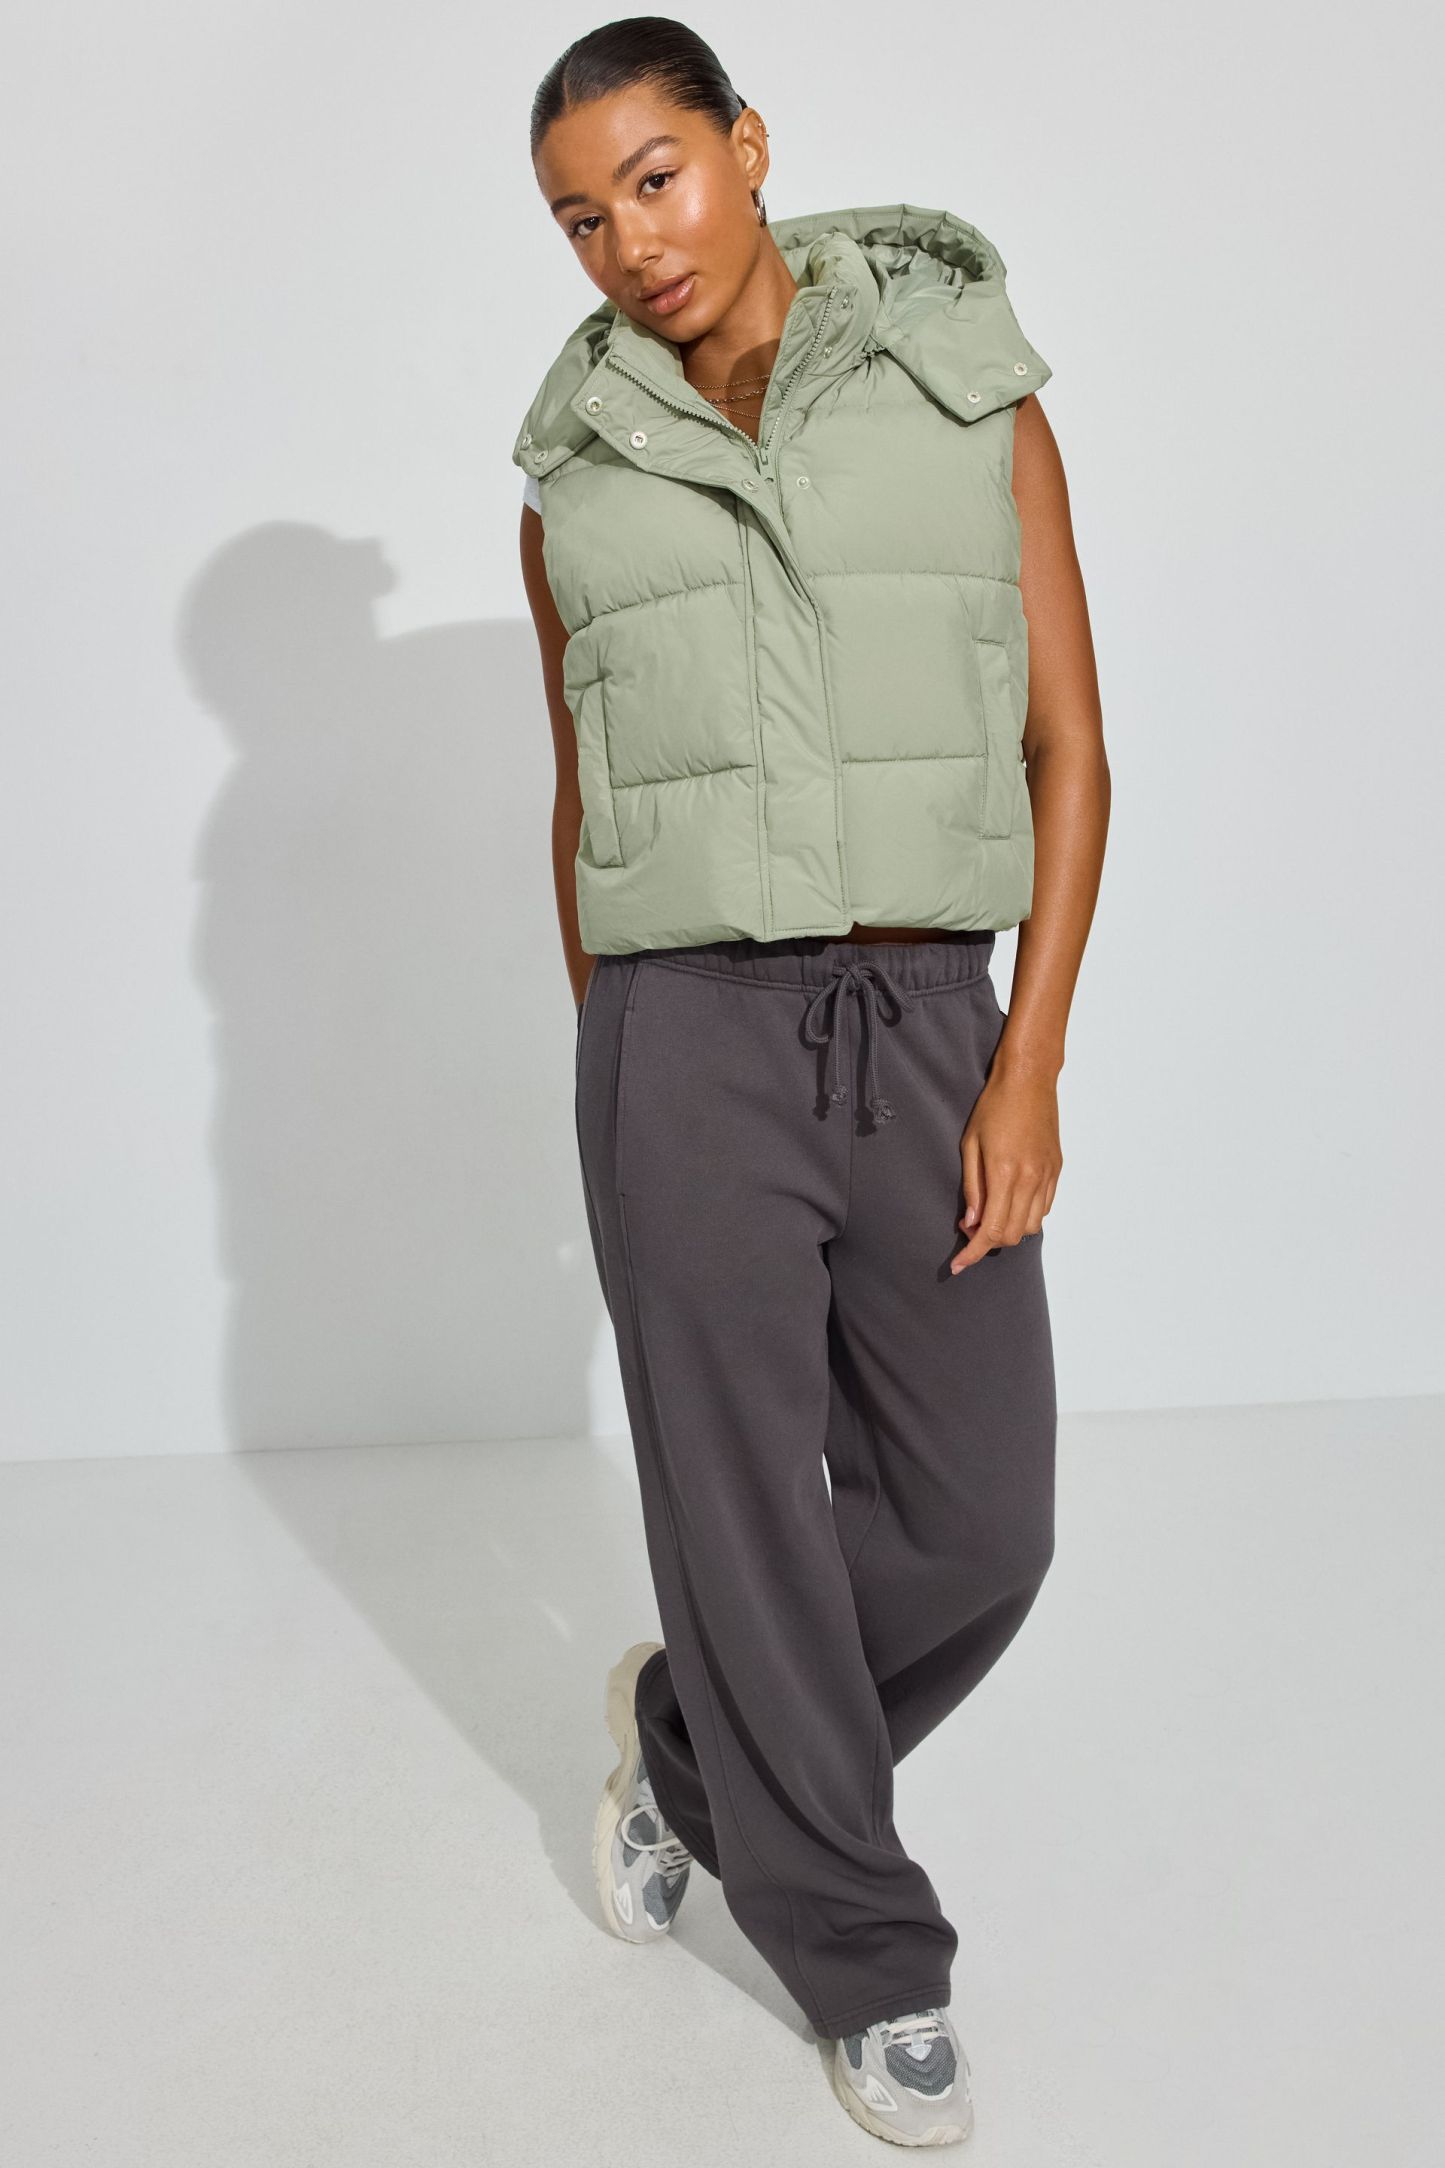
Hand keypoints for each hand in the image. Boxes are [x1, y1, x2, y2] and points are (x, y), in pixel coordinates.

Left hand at [951, 1064, 1060, 1272]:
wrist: (1028, 1081)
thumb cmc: (994, 1107)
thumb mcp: (970, 1145)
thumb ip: (972, 1188)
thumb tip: (971, 1223)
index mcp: (1005, 1174)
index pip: (992, 1231)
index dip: (973, 1253)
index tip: (959, 1265)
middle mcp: (1031, 1180)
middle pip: (1013, 1235)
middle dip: (988, 1241)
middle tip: (969, 1227)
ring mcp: (1047, 1176)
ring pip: (1031, 1226)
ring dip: (1009, 1229)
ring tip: (990, 1212)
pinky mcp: (1056, 1170)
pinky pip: (1044, 1208)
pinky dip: (1026, 1215)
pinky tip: (1010, 1201)